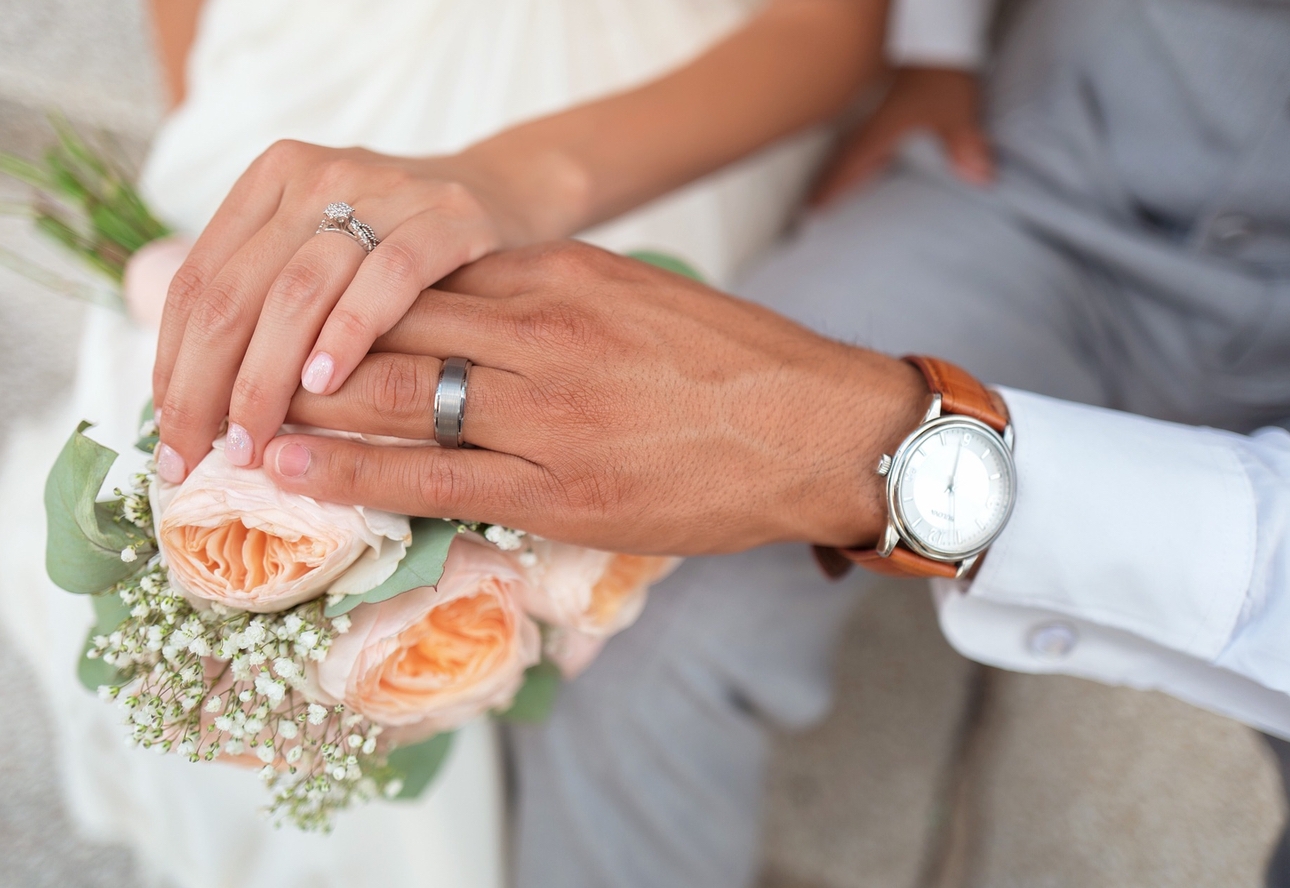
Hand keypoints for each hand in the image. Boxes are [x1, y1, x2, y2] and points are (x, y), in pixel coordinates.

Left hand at [151, 141, 558, 482]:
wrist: (506, 195)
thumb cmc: (401, 250)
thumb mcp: (324, 256)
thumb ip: (267, 303)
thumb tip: (196, 405)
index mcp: (271, 182)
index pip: (198, 284)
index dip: (172, 367)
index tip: (170, 438)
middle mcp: (317, 178)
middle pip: (236, 294)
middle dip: (206, 387)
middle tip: (201, 456)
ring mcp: (383, 191)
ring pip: (297, 291)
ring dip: (266, 377)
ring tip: (253, 440)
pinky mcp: (446, 216)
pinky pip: (387, 278)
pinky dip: (348, 333)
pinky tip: (325, 384)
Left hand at [261, 242, 929, 555]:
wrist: (818, 429)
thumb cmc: (736, 366)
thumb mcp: (639, 299)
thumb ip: (555, 299)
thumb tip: (480, 310)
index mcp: (561, 277)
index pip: (422, 275)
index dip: (344, 296)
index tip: (292, 310)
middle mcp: (542, 331)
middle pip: (389, 324)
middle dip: (303, 345)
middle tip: (233, 362)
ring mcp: (547, 410)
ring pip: (395, 394)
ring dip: (305, 404)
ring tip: (237, 417)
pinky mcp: (559, 486)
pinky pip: (432, 476)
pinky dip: (350, 471)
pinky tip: (291, 469)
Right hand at [810, 66, 992, 207]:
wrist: (940, 41)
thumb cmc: (940, 74)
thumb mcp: (955, 111)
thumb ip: (965, 145)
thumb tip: (980, 177)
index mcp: (882, 132)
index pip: (850, 165)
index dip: (831, 187)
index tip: (812, 207)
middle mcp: (876, 126)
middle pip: (845, 160)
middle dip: (829, 182)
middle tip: (812, 204)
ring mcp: (882, 118)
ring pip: (854, 150)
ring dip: (841, 170)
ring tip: (829, 189)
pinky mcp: (894, 110)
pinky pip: (870, 141)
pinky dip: (861, 157)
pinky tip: (868, 165)